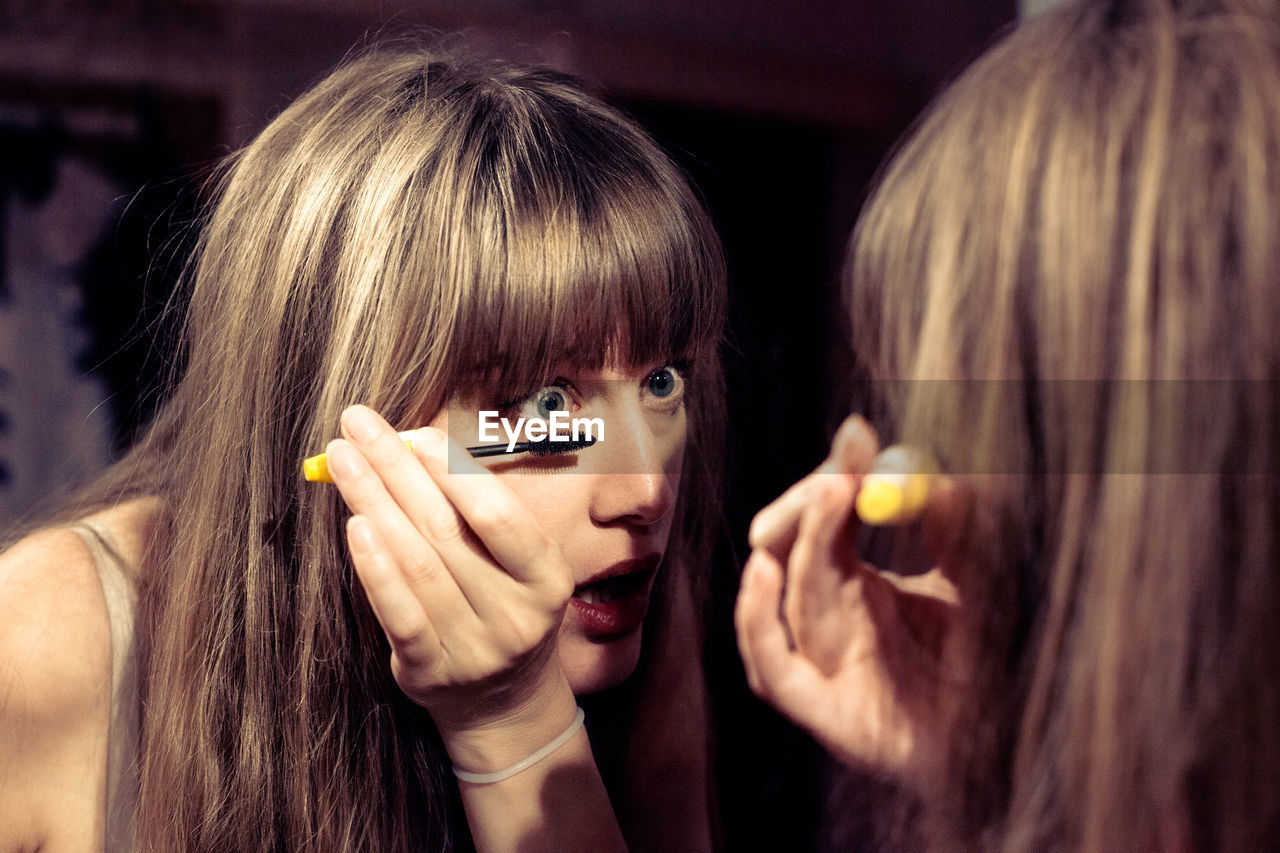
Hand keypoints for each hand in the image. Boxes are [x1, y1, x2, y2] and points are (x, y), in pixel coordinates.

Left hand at [325, 405, 578, 767]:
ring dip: (375, 503)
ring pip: (418, 563)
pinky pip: (399, 614)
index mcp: (546, 576)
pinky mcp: (431, 671)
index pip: (498, 514)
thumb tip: (411, 446)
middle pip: (447, 528)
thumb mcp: (518, 565)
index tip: (413, 433)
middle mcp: (516, 613)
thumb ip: (477, 514)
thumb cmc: (503, 608)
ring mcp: (474, 647)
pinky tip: (355, 526)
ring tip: (343, 460)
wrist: (504, 704)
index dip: (453, 470)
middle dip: (397, 468)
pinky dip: (375, 569)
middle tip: (359, 425)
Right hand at [734, 416, 965, 788]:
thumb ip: (958, 528)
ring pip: (792, 601)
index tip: (856, 439)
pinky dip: (759, 626)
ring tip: (832, 494)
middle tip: (840, 470)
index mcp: (855, 585)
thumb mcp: (979, 579)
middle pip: (789, 552)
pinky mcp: (831, 716)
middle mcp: (831, 622)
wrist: (1021, 747)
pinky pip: (777, 674)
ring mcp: (827, 667)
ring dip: (804, 543)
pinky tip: (765, 575)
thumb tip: (932, 472)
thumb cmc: (993, 664)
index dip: (832, 479)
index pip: (822, 521)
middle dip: (808, 505)